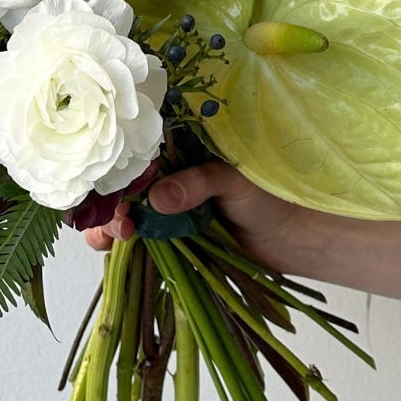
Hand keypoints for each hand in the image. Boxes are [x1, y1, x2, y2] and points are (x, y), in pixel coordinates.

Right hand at [83, 161, 328, 279]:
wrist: (291, 239)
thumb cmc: (269, 198)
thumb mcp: (234, 181)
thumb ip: (198, 184)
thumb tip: (157, 198)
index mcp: (181, 150)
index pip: (136, 155)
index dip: (118, 172)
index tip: (113, 194)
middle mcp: (167, 175)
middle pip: (122, 186)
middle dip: (110, 204)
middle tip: (121, 226)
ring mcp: (165, 207)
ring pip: (123, 212)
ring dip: (109, 225)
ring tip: (114, 239)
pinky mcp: (168, 236)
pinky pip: (137, 237)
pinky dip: (119, 244)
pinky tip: (111, 250)